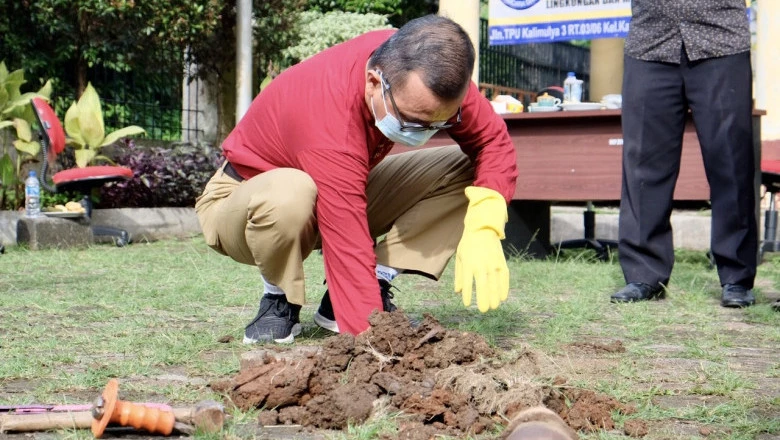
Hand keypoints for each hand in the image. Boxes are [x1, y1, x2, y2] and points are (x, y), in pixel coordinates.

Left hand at [454, 186, 509, 311]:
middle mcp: (482, 264)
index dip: (468, 295)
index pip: (468, 283)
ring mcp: (493, 263)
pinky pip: (504, 277)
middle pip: (483, 285)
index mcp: (469, 263)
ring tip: (494, 307)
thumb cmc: (468, 244)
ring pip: (495, 283)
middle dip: (484, 299)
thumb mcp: (460, 257)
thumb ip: (460, 275)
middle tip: (484, 310)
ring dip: (495, 296)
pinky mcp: (501, 262)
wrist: (483, 228)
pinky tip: (503, 297)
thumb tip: (458, 292)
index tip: (467, 305)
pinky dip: (504, 287)